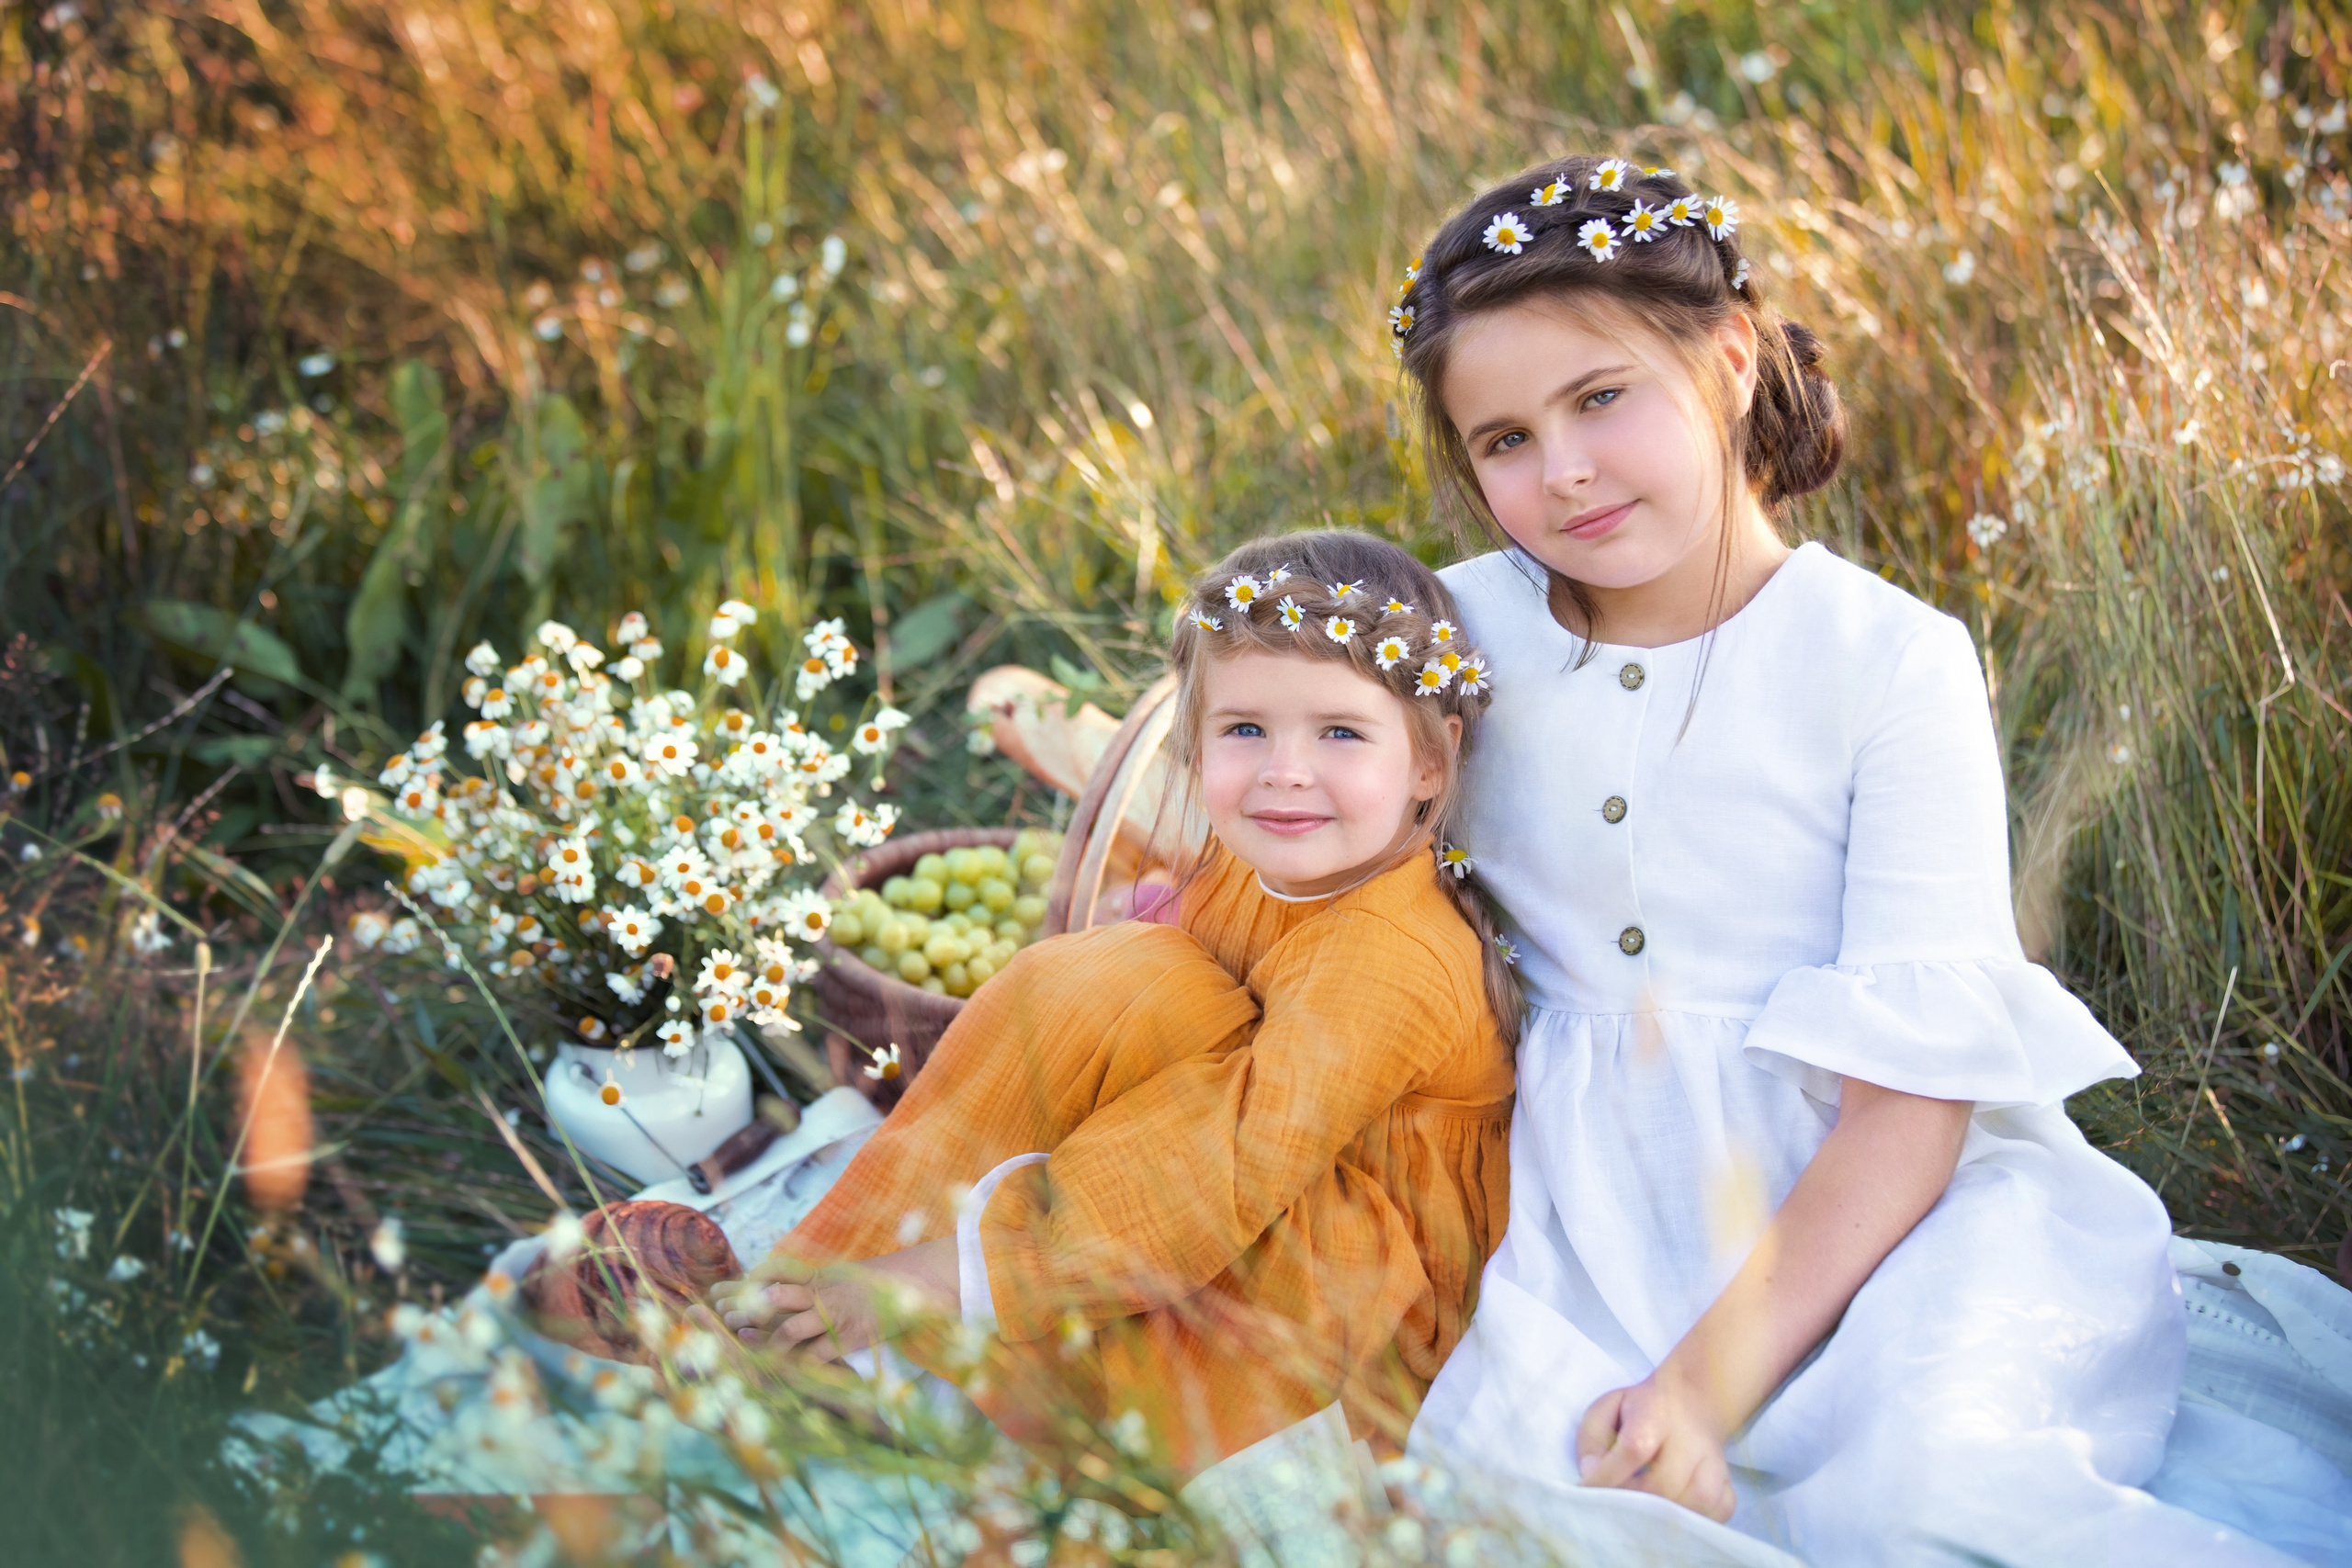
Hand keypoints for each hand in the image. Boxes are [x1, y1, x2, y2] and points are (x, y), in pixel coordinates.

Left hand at [714, 1239, 958, 1362]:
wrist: (914, 1289)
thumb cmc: (871, 1286)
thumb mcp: (838, 1276)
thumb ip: (809, 1284)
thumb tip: (769, 1291)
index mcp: (819, 1274)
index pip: (776, 1270)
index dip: (748, 1280)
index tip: (722, 1291)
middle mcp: (824, 1293)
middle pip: (774, 1298)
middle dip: (746, 1308)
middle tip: (723, 1317)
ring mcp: (835, 1317)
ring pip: (790, 1328)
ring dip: (765, 1340)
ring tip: (746, 1347)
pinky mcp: (847, 1340)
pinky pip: (815, 1356)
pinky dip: (796, 1365)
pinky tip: (777, 1371)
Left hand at [1575, 1366, 1736, 1522]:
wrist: (1691, 1402)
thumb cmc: (1640, 1411)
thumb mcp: (1607, 1408)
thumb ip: (1591, 1439)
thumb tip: (1592, 1475)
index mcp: (1656, 1412)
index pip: (1635, 1447)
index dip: (1608, 1474)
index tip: (1587, 1485)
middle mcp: (1692, 1437)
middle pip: (1665, 1483)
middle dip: (1631, 1500)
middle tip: (1613, 1500)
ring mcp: (1715, 1463)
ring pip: (1693, 1503)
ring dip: (1660, 1515)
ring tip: (1640, 1507)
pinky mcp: (1727, 1486)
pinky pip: (1715, 1514)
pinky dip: (1691, 1521)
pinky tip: (1670, 1511)